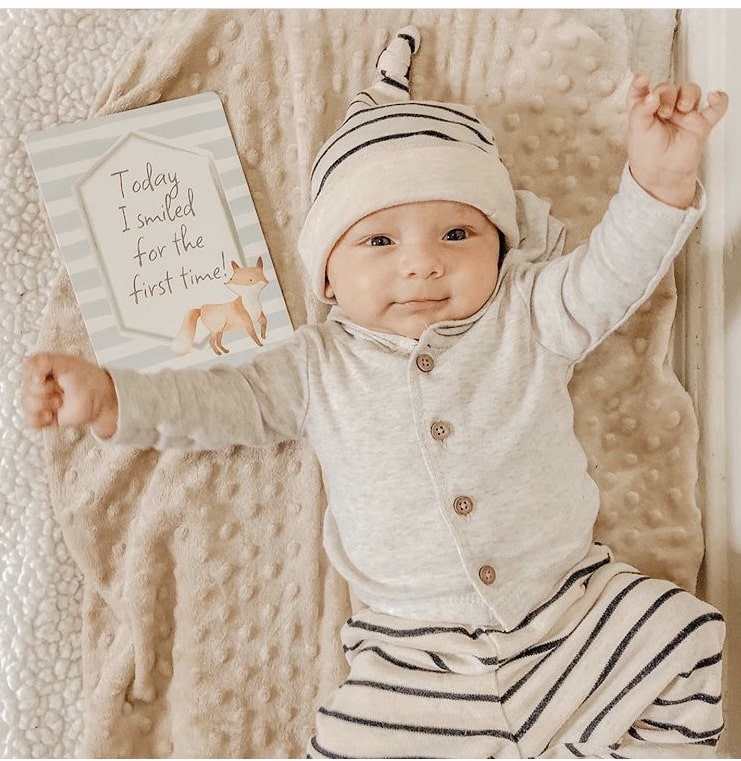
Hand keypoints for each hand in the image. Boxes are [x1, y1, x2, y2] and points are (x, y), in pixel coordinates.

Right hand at [22, 353, 117, 437]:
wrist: (102, 399)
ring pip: (27, 404)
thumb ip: (45, 361)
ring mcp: (43, 400)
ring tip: (59, 401)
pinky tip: (50, 414)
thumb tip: (31, 370)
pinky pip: (31, 420)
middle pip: (26, 388)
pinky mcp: (46, 415)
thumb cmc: (88, 380)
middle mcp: (41, 384)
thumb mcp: (68, 364)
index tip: (44, 377)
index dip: (35, 375)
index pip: (28, 368)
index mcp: (44, 368)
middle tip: (57, 389)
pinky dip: (39, 418)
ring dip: (44, 404)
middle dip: (43, 390)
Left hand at [626, 74, 727, 207]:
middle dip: (667, 94)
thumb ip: (640, 110)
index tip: (642, 79)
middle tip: (663, 111)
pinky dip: (719, 100)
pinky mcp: (700, 124)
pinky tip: (713, 98)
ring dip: (687, 94)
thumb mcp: (636, 131)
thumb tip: (650, 94)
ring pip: (691, 91)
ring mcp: (683, 116)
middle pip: (669, 88)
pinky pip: (716, 107)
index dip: (641, 83)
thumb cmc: (647, 157)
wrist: (663, 176)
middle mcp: (664, 111)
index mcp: (644, 112)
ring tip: (681, 109)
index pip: (641, 91)